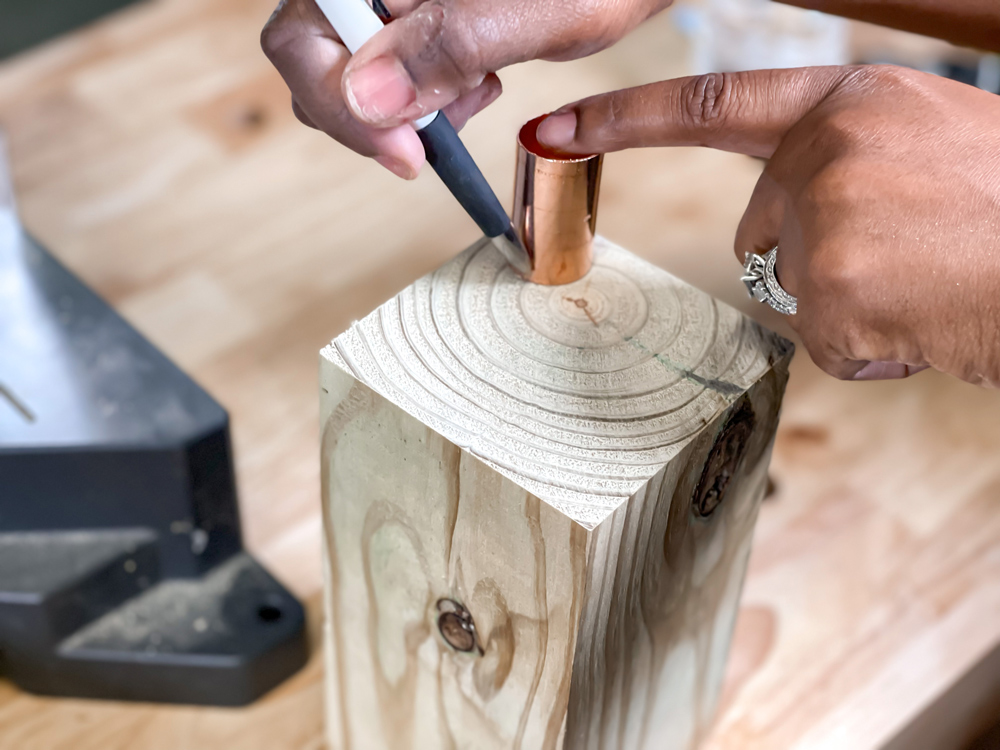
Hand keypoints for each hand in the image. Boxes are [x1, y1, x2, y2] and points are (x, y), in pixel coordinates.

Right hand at [261, 0, 670, 178]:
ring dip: (403, 106)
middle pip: (314, 55)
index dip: (338, 104)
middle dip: (372, 112)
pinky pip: (387, 63)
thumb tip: (369, 97)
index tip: (404, 152)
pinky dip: (423, 92)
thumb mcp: (528, 13)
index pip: (300, 35)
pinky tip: (473, 81)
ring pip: (351, 68)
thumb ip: (446, 46)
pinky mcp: (415, 14)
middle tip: (436, 132)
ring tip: (473, 93)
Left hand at [536, 66, 999, 386]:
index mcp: (848, 104)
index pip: (706, 107)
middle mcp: (822, 152)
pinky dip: (873, 349)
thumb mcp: (933, 139)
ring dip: (852, 304)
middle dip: (813, 258)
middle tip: (904, 257)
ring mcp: (821, 221)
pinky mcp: (828, 292)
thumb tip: (788, 210)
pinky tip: (927, 323)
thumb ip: (850, 157)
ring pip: (795, 290)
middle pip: (761, 231)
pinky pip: (826, 343)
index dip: (624, 119)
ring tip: (930, 284)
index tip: (557, 128)